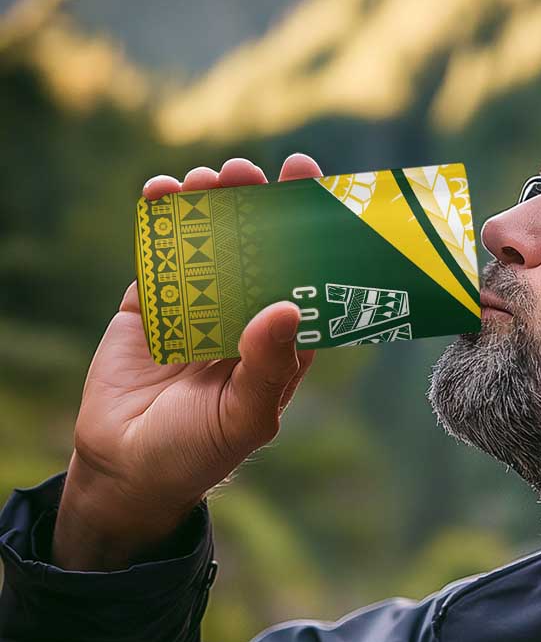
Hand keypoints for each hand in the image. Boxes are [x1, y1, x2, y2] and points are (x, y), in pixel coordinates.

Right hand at [52, 154, 322, 569]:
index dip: (310, 235)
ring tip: (210, 178)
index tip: (313, 187)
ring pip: (209, 243)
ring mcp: (197, 306)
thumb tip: (289, 307)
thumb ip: (268, 366)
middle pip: (258, 250)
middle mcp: (244, 317)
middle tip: (251, 173)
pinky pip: (159, 255)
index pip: (304, 278)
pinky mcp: (150, 304)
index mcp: (280, 342)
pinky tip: (163, 192)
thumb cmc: (199, 451)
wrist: (127, 468)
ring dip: (211, 205)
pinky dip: (160, 221)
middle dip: (257, 207)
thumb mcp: (244, 417)